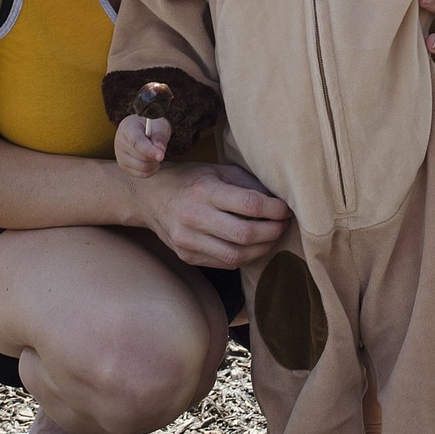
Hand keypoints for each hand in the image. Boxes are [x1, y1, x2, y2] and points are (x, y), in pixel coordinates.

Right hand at [114, 114, 170, 177]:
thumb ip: (160, 135)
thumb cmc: (152, 125)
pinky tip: (153, 161)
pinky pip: (142, 174)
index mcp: (127, 127)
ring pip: (142, 167)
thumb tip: (160, 149)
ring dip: (154, 163)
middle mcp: (120, 142)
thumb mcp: (159, 124)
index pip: (136, 142)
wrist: (143, 129)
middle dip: (155, 155)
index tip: (161, 156)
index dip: (149, 150)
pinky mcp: (123, 166)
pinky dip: (152, 170)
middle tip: (160, 148)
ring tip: (156, 154)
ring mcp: (120, 155)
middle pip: (141, 157)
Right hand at [138, 161, 291, 267]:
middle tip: (283, 225)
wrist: (149, 197)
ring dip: (262, 248)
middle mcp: (194, 217)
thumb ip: (247, 184)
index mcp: (204, 191)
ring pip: (236, 255)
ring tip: (271, 237)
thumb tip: (279, 200)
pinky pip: (224, 263)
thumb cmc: (190, 180)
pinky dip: (244, 256)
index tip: (286, 209)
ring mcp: (188, 240)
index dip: (275, 209)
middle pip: (245, 234)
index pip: (250, 204)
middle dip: (273, 231)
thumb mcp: (217, 171)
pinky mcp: (187, 256)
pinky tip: (252, 246)